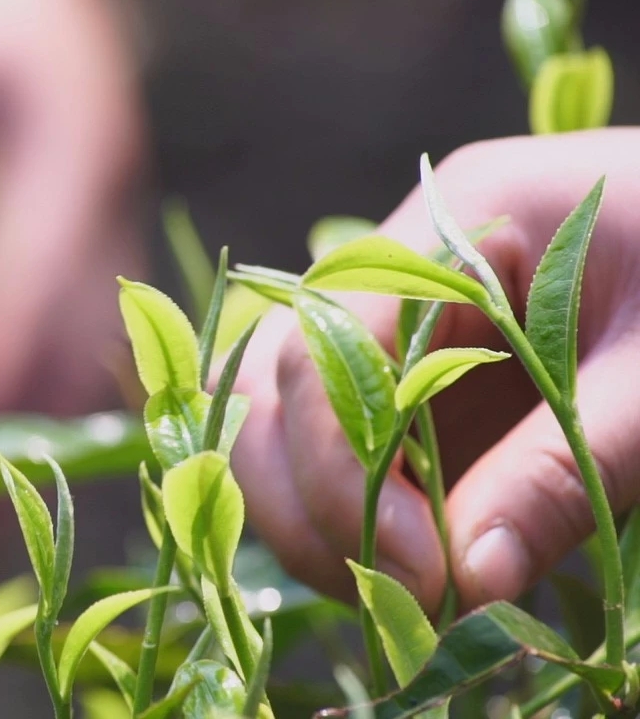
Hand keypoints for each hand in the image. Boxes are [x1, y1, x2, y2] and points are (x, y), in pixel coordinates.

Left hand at [0, 0, 146, 418]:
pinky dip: (64, 350)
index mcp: (72, 145)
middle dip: (36, 385)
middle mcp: (105, 184)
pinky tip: (36, 395)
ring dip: (57, 381)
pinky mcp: (96, 210)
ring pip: (96, 312)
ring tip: (13, 458)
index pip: (35, 259)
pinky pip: (92, 297)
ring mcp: (110, 199)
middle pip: (80, 305)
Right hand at [230, 128, 639, 613]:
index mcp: (444, 237)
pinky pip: (344, 454)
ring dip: (319, 521)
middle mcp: (392, 279)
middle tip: (400, 598)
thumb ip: (562, 471)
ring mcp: (395, 333)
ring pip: (285, 426)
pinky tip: (418, 574)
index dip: (343, 472)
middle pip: (274, 389)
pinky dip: (358, 522)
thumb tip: (472, 585)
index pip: (323, 350)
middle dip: (309, 505)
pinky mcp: (417, 385)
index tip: (422, 573)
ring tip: (408, 596)